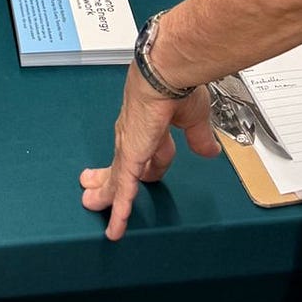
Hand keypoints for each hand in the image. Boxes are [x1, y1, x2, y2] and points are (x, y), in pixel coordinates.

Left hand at [81, 69, 218, 241]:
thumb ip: (199, 137)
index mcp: (150, 124)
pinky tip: (114, 229)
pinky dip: (119, 212)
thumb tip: (210, 151)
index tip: (155, 173)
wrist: (165, 72)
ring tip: (91, 203)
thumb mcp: (194, 117)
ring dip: (105, 194)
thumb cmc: (178, 83)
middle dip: (108, 178)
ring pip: (115, 179)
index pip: (149, 151)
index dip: (155, 165)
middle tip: (92, 186)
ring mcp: (129, 147)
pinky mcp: (129, 158)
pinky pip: (123, 192)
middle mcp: (135, 134)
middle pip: (120, 164)